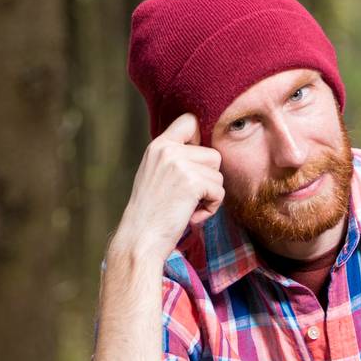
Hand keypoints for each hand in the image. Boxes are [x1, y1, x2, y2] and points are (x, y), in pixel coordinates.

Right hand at [113, 113, 225, 260]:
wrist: (140, 238)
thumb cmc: (150, 214)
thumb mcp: (155, 175)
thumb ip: (174, 159)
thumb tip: (207, 155)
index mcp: (158, 146)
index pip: (189, 121)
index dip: (199, 141)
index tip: (193, 166)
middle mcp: (168, 149)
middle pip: (213, 155)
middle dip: (208, 179)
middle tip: (188, 198)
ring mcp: (180, 164)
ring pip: (218, 175)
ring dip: (210, 195)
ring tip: (188, 207)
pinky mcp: (192, 182)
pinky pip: (219, 192)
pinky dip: (211, 209)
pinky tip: (191, 216)